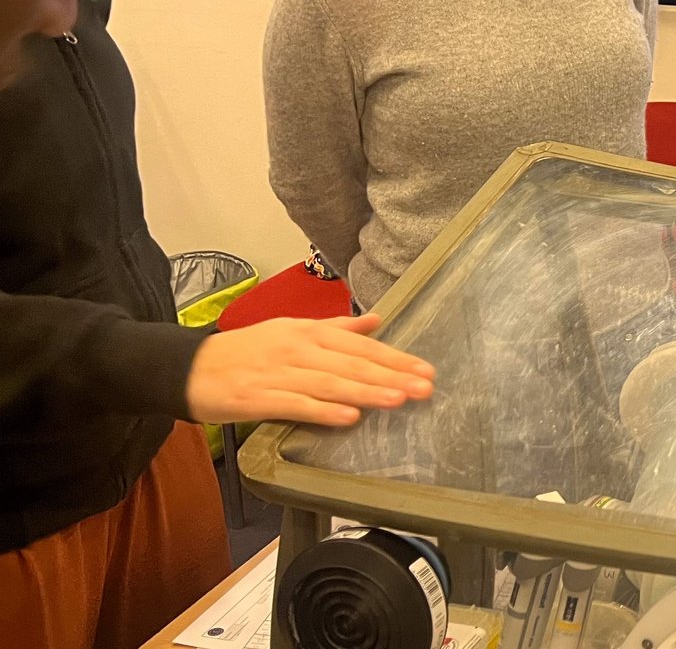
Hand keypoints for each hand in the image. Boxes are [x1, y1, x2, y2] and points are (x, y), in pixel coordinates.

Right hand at [185, 314, 434, 426]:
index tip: (425, 370)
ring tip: (398, 400)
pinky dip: (324, 411)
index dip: (394, 358)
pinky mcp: (258, 398)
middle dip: (391, 375)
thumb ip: (336, 328)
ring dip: (366, 391)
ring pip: (330, 382)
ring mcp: (277, 372)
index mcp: (308, 331)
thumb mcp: (291, 329)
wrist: (187, 367)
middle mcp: (297, 348)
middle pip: (351, 363)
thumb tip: (376, 321)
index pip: (360, 345)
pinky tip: (350, 417)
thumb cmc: (246, 351)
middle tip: (424, 388)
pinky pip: (297, 404)